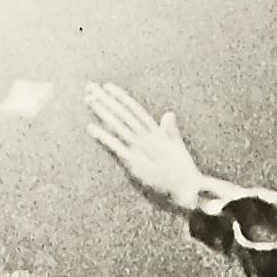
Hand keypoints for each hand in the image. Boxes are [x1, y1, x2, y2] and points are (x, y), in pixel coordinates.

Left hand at [86, 84, 212, 215]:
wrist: (188, 189)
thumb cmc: (184, 171)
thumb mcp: (178, 147)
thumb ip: (170, 131)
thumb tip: (168, 113)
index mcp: (156, 133)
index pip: (135, 110)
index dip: (121, 98)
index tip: (107, 87)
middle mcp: (146, 137)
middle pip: (123, 114)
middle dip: (106, 100)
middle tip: (90, 87)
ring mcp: (139, 150)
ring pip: (118, 126)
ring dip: (103, 112)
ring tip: (88, 100)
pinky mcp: (134, 164)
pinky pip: (115, 147)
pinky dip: (103, 137)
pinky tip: (91, 128)